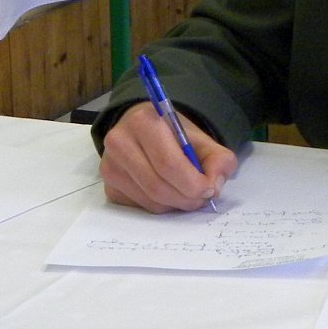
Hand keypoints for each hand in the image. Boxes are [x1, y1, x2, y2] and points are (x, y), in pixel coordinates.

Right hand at [100, 104, 236, 212]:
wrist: (145, 130)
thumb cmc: (173, 134)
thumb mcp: (201, 138)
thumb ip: (218, 159)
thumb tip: (214, 186)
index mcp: (143, 121)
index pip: (168, 163)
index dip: (193, 183)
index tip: (209, 189)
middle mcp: (119, 142)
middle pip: (158, 186)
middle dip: (186, 198)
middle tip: (202, 198)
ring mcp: (110, 166)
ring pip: (150, 201)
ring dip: (176, 205)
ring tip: (187, 194)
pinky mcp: (109, 186)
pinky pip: (141, 207)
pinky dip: (161, 206)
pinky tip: (168, 193)